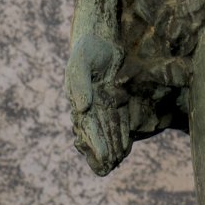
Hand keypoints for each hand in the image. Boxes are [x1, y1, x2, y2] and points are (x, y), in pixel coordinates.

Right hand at [65, 33, 130, 175]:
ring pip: (107, 129)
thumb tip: (82, 109)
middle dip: (103, 150)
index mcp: (78, 100)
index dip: (96, 143)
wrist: (99, 36)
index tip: (104, 157)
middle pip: (96, 132)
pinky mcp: (113, 98)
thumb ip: (80, 85)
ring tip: (118, 162)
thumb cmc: (88, 48)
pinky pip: (117, 119)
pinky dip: (121, 133)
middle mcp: (88, 105)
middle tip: (110, 168)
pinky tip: (126, 147)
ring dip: (112, 146)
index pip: (88, 126)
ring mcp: (100, 103)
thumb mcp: (82, 63)